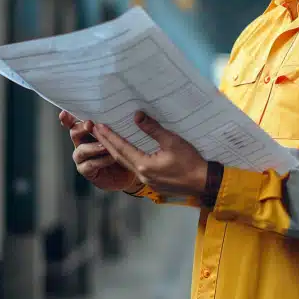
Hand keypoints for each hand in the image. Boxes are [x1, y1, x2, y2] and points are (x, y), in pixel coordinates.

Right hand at [59, 110, 143, 192]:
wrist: (130, 169)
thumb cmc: (125, 148)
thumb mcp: (122, 134)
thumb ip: (118, 125)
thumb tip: (129, 113)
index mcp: (88, 130)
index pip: (76, 121)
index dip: (68, 118)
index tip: (64, 113)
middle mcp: (82, 142)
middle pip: (75, 133)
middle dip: (81, 128)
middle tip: (90, 124)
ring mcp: (82, 157)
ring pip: (81, 150)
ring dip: (93, 147)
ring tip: (105, 146)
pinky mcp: (86, 170)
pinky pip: (90, 164)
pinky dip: (101, 160)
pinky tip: (111, 157)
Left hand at [92, 111, 207, 197]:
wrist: (203, 182)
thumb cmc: (190, 161)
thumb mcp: (172, 141)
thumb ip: (153, 129)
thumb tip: (137, 115)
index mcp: (144, 164)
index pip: (121, 148)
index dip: (109, 136)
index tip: (98, 126)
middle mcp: (141, 174)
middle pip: (118, 157)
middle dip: (106, 143)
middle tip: (95, 130)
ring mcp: (147, 180)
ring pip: (126, 164)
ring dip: (115, 150)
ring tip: (107, 139)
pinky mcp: (153, 183)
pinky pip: (135, 168)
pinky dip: (127, 158)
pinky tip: (127, 151)